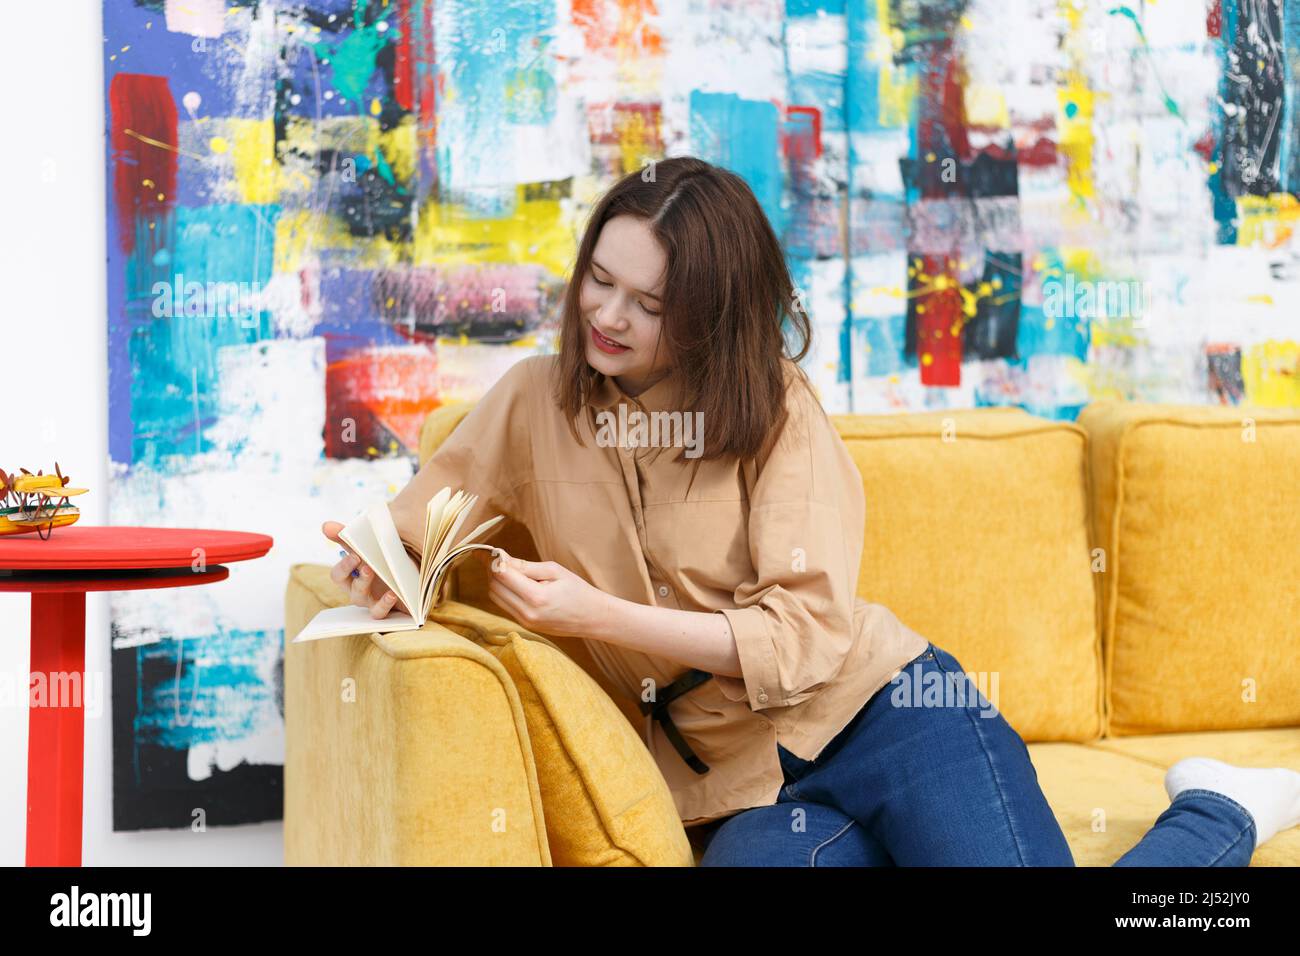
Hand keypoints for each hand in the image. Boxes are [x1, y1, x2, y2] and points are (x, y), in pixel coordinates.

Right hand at [321, 520, 410, 618]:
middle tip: (360, 559)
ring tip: (371, 571)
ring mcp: (371, 601)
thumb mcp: (371, 547)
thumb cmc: (386, 562)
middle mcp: (358, 589)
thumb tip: (325, 525)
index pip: (338, 573)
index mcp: (353, 575)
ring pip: (359, 598)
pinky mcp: (386, 609)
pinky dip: (383, 604)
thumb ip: (349, 538)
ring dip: (363, 584)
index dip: (344, 564)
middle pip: (345, 584)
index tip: (354, 554)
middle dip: (349, 570)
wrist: (412, 578)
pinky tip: (391, 594)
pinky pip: (379, 612)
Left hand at [483, 549, 610, 638]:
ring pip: (496, 598)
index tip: (488, 550)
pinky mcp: (525, 625)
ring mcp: (525, 622)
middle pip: (494, 587)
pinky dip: (504, 592)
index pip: (502, 576)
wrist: (593, 618)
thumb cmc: (577, 590)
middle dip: (492, 570)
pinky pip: (505, 605)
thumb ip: (526, 566)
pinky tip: (514, 582)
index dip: (492, 561)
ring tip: (506, 568)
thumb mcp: (555, 571)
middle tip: (497, 556)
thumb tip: (501, 558)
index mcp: (537, 597)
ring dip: (496, 581)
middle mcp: (527, 613)